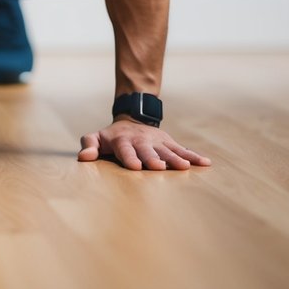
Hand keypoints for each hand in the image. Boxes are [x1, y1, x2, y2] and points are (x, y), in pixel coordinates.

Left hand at [78, 117, 211, 170]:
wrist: (131, 120)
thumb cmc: (111, 137)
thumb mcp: (97, 137)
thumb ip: (89, 145)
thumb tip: (83, 157)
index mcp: (122, 141)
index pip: (125, 150)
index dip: (130, 158)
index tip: (135, 166)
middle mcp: (141, 141)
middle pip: (147, 151)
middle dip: (153, 159)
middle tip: (159, 167)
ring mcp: (156, 141)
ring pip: (167, 150)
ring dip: (176, 158)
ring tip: (185, 167)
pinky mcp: (168, 142)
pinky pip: (182, 149)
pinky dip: (193, 156)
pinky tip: (205, 163)